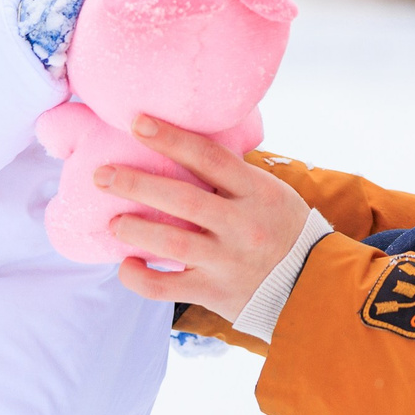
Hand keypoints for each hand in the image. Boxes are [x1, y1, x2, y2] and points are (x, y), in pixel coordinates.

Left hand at [102, 119, 314, 318]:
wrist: (312, 284)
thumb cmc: (281, 227)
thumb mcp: (269, 192)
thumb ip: (231, 173)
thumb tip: (181, 140)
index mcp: (257, 191)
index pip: (210, 158)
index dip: (172, 138)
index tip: (138, 122)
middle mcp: (242, 225)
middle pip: (182, 200)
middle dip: (136, 184)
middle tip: (102, 175)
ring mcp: (227, 261)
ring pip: (171, 244)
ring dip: (134, 231)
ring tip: (113, 222)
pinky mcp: (214, 292)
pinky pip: (166, 289)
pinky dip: (139, 277)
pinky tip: (126, 264)